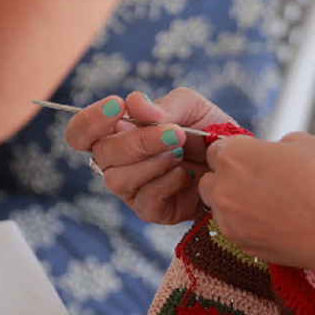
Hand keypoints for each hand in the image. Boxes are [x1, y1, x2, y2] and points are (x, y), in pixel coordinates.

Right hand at [65, 88, 233, 224]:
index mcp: (117, 134)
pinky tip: (186, 175)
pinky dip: (167, 183)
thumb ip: (164, 105)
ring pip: (117, 179)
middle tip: (176, 133)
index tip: (116, 107)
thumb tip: (134, 103)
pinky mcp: (150, 211)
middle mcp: (117, 163)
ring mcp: (131, 189)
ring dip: (153, 162)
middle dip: (139, 141)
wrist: (235, 164)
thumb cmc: (207, 132)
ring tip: (181, 153)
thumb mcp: (191, 107)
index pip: (80, 133)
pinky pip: (144, 199)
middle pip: (101, 154)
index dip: (89, 122)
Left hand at [199, 131, 314, 274]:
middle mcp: (224, 189)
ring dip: (238, 203)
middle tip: (263, 182)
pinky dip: (250, 225)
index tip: (255, 159)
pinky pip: (236, 230)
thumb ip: (277, 145)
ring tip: (274, 204)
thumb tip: (273, 154)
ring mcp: (230, 222)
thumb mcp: (308, 144)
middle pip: (211, 180)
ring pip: (221, 207)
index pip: (216, 150)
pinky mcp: (242, 246)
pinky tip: (279, 223)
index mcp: (235, 156)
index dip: (237, 153)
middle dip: (229, 179)